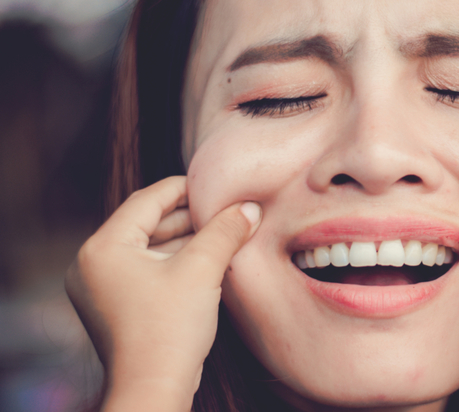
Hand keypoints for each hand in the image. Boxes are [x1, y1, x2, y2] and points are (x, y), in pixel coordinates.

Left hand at [65, 176, 260, 410]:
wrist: (153, 391)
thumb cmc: (169, 329)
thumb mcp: (202, 269)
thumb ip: (226, 231)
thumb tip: (249, 208)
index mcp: (103, 247)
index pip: (148, 200)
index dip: (185, 188)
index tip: (215, 185)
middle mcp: (92, 264)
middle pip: (147, 223)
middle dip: (189, 217)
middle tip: (224, 210)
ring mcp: (99, 288)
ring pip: (148, 248)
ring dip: (185, 240)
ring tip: (222, 234)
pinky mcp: (113, 307)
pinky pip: (145, 270)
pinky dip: (174, 262)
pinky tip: (206, 260)